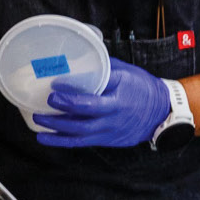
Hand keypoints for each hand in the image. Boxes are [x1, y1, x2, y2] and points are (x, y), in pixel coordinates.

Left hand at [34, 60, 171, 148]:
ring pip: (79, 133)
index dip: (71, 95)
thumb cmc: (142, 87)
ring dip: (56, 129)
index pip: (93, 98)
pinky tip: (45, 137)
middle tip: (43, 104)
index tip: (55, 87)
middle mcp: (113, 116)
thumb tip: (77, 57)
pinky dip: (61, 141)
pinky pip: (81, 143)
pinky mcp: (106, 140)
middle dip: (61, 113)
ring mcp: (109, 130)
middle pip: (84, 117)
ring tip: (38, 121)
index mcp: (119, 97)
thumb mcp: (126, 72)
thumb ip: (103, 67)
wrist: (162, 112)